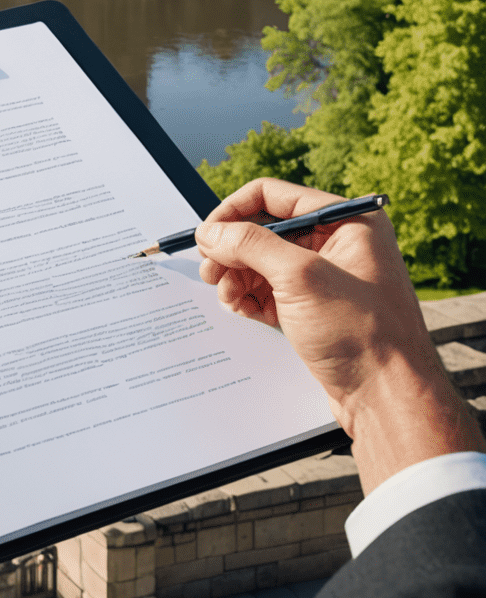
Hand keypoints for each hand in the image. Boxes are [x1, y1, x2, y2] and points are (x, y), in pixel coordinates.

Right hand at [195, 178, 482, 493]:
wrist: (388, 401)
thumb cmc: (363, 335)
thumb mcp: (300, 278)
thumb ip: (250, 245)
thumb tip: (210, 231)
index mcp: (348, 222)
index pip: (273, 196)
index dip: (234, 211)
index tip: (208, 234)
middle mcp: (338, 243)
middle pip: (264, 230)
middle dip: (232, 251)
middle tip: (210, 271)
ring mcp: (326, 278)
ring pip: (262, 262)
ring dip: (236, 276)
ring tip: (226, 295)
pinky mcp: (315, 308)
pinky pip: (269, 290)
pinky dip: (249, 296)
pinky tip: (240, 308)